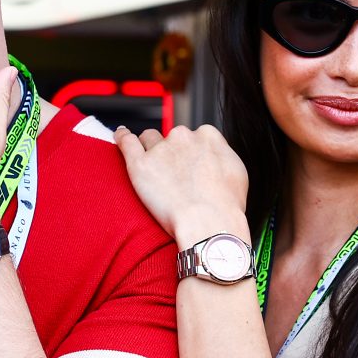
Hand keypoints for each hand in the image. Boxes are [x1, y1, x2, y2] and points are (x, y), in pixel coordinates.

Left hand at [112, 124, 250, 245]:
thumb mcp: (237, 173)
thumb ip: (221, 157)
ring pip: (149, 139)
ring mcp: (160, 149)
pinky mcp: (140, 164)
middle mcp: (183, 136)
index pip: (195, 137)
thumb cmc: (225, 205)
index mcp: (208, 135)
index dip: (192, 154)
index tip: (191, 168)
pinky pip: (126, 142)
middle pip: (172, 138)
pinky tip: (120, 135)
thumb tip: (212, 156)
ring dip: (150, 149)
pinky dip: (122, 137)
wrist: (209, 222)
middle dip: (172, 153)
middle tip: (175, 178)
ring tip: (151, 167)